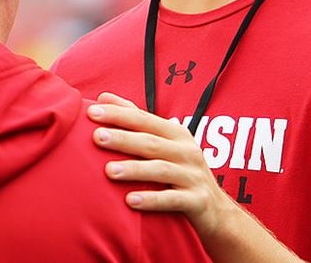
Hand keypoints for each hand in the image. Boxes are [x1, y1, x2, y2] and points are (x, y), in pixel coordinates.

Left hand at [86, 92, 238, 238]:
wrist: (218, 212)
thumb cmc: (182, 172)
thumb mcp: (165, 144)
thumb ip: (136, 120)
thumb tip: (102, 98)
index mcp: (176, 134)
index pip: (144, 120)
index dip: (119, 114)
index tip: (91, 112)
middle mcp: (187, 151)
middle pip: (151, 142)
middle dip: (123, 138)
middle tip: (96, 137)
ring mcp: (193, 176)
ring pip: (161, 170)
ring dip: (135, 169)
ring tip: (109, 171)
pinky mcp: (197, 201)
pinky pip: (172, 200)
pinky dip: (152, 200)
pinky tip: (130, 201)